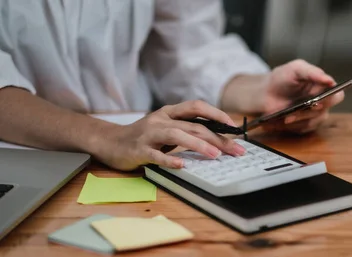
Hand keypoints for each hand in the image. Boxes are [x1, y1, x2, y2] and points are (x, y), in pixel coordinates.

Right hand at [93, 100, 246, 170]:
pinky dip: (170, 160)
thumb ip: (186, 129)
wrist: (109, 142)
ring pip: (177, 135)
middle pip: (193, 125)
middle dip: (217, 138)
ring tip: (215, 155)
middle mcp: (160, 119)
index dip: (217, 113)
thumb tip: (217, 139)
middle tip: (235, 150)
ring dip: (198, 145)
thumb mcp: (166, 128)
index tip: (234, 127)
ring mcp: (148, 134)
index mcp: (169, 112)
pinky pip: (156, 155)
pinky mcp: (138, 150)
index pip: (197, 107)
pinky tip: (183, 165)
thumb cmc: (143, 136)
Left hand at [261, 59, 343, 133]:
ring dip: (302, 117)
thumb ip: (313, 72)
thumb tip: (330, 80)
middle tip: (305, 107)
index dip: (330, 98)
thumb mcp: (296, 69)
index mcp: (323, 86)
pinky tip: (286, 119)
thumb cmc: (281, 79)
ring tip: (288, 115)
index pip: (337, 94)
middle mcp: (322, 100)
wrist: (264, 94)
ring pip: (317, 119)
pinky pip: (307, 128)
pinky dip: (296, 124)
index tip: (317, 98)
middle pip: (328, 109)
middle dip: (315, 108)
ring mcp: (315, 114)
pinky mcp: (306, 124)